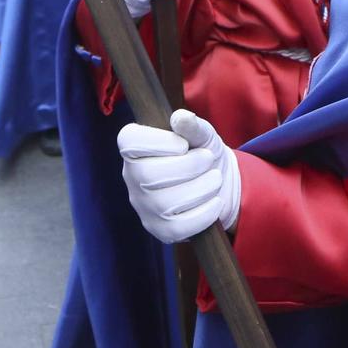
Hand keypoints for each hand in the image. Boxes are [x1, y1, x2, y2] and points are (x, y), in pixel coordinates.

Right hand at [119, 110, 241, 243]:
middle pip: (148, 175)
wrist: (218, 184)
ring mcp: (144, 207)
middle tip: (208, 160)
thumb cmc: (202, 153)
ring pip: (165, 203)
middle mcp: (132, 178)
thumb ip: (193, 126)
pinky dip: (204, 214)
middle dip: (188, 167)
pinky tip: (214, 202)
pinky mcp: (160, 230)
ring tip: (215, 179)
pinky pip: (178, 228)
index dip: (158, 142)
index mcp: (136, 148)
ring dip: (201, 188)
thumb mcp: (203, 135)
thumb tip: (180, 117)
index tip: (183, 144)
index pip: (129, 142)